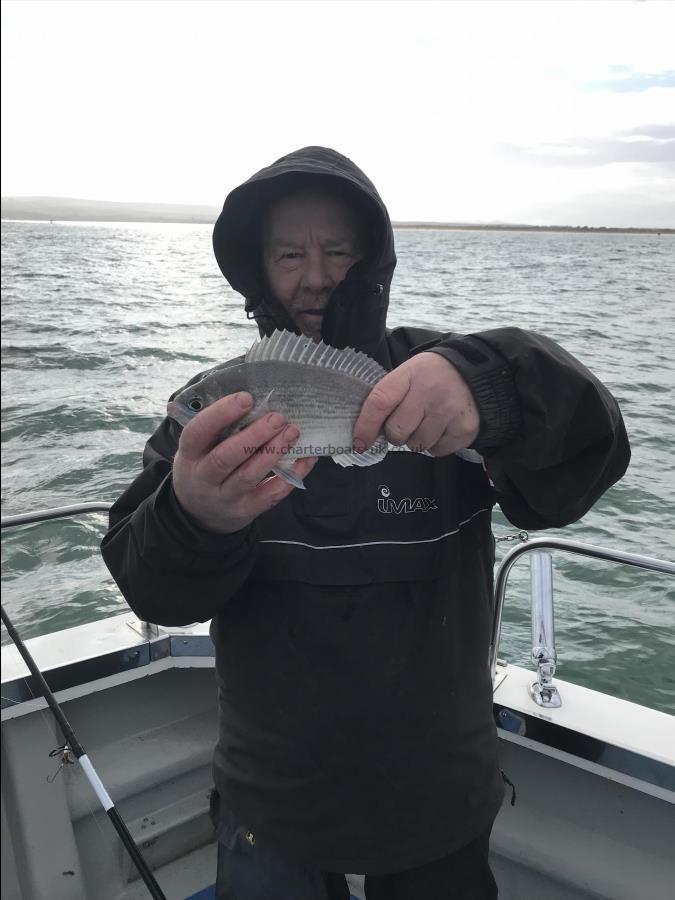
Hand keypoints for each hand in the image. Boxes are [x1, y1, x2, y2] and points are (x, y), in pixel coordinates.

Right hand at [172, 392, 317, 533]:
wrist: (198, 514)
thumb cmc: (204, 467)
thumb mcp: (198, 449)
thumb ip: (218, 429)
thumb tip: (256, 400)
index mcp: (189, 454)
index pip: (198, 432)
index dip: (220, 414)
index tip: (246, 398)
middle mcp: (203, 477)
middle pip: (227, 457)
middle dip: (255, 435)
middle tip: (278, 417)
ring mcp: (224, 497)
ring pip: (249, 475)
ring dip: (273, 452)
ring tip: (292, 432)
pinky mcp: (245, 510)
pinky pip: (270, 495)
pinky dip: (290, 476)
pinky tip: (305, 459)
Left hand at [353, 353, 478, 456]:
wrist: (479, 374)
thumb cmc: (435, 376)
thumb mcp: (410, 373)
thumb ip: (390, 396)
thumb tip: (367, 430)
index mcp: (410, 375)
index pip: (379, 403)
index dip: (365, 426)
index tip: (359, 442)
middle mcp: (430, 392)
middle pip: (396, 432)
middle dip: (396, 433)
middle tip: (407, 421)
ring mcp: (449, 412)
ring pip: (416, 445)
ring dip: (417, 439)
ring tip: (428, 421)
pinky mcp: (464, 429)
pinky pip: (437, 451)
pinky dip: (436, 444)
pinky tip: (443, 427)